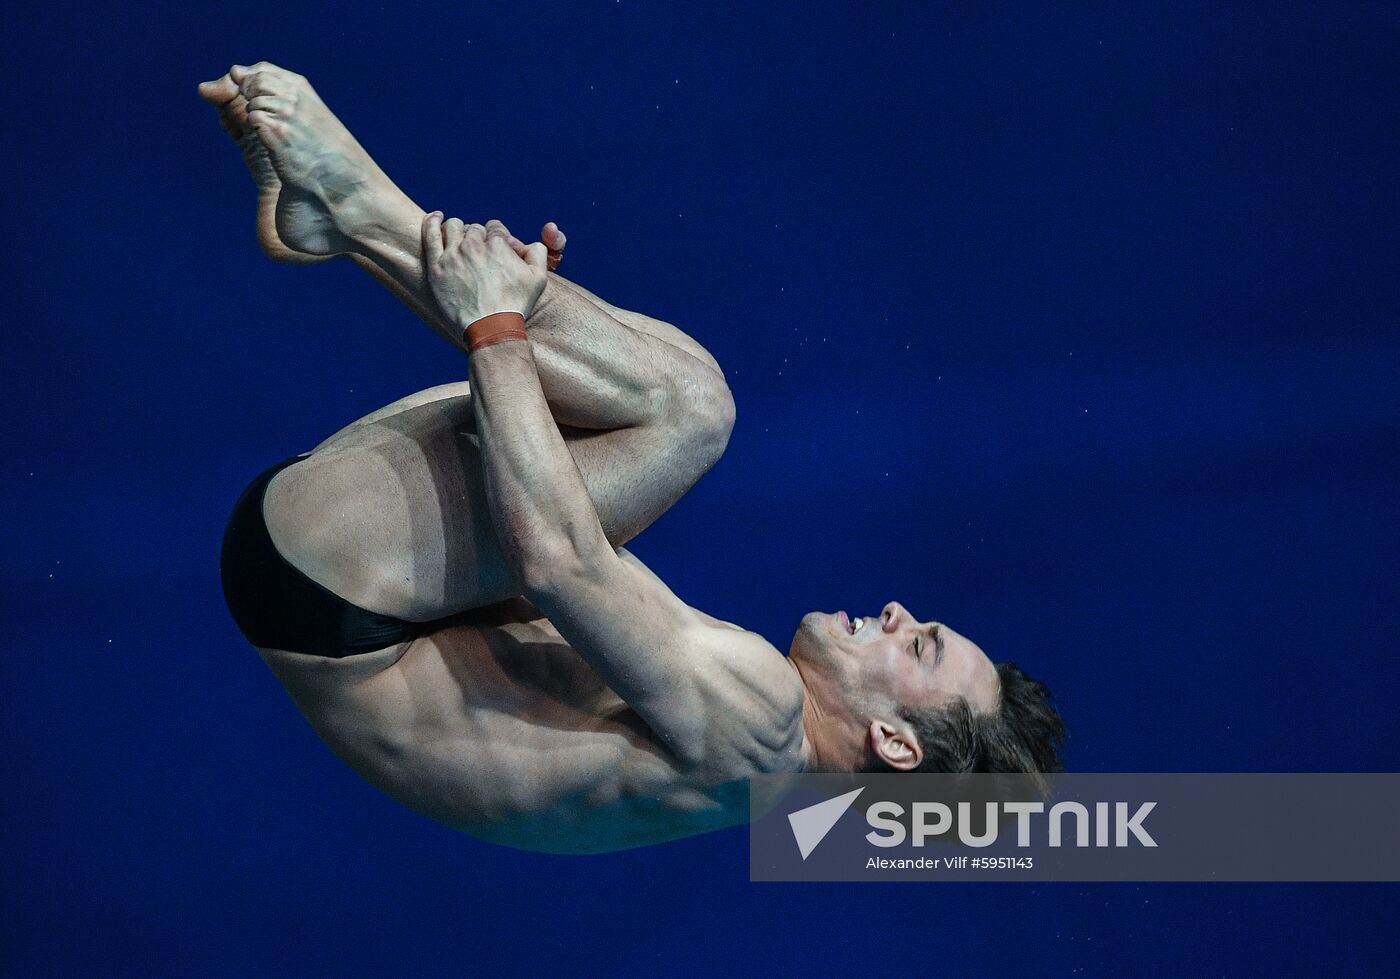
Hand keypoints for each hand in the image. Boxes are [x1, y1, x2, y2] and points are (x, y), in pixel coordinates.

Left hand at [422, 214, 549, 327]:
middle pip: (474, 228)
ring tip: (459, 240)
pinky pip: (430, 234)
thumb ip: (538, 253)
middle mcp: (474, 245)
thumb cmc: (516, 305)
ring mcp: (453, 255)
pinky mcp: (437, 266)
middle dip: (479, 238)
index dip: (497, 237)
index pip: (495, 227)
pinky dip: (433, 221)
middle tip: (480, 254)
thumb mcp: (538, 279)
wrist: (492, 328)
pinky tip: (437, 217)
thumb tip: (532, 241)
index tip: (495, 249)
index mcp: (498, 244)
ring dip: (459, 230)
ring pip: (454, 227)